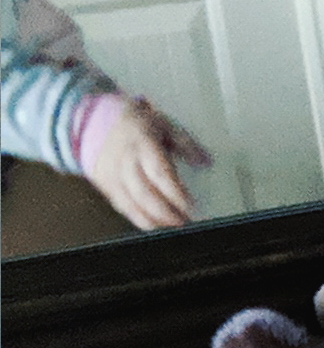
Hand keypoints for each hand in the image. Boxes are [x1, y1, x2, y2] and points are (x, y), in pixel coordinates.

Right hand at [83, 97, 210, 231]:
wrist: (94, 119)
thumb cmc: (135, 124)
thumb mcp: (164, 125)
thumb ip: (186, 144)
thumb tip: (206, 161)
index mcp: (142, 143)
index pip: (159, 172)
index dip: (175, 192)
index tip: (191, 206)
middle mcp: (125, 161)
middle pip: (145, 194)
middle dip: (167, 214)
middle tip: (186, 222)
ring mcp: (112, 175)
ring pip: (131, 205)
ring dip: (154, 221)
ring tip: (175, 227)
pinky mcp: (106, 185)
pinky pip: (122, 207)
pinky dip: (140, 219)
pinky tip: (156, 225)